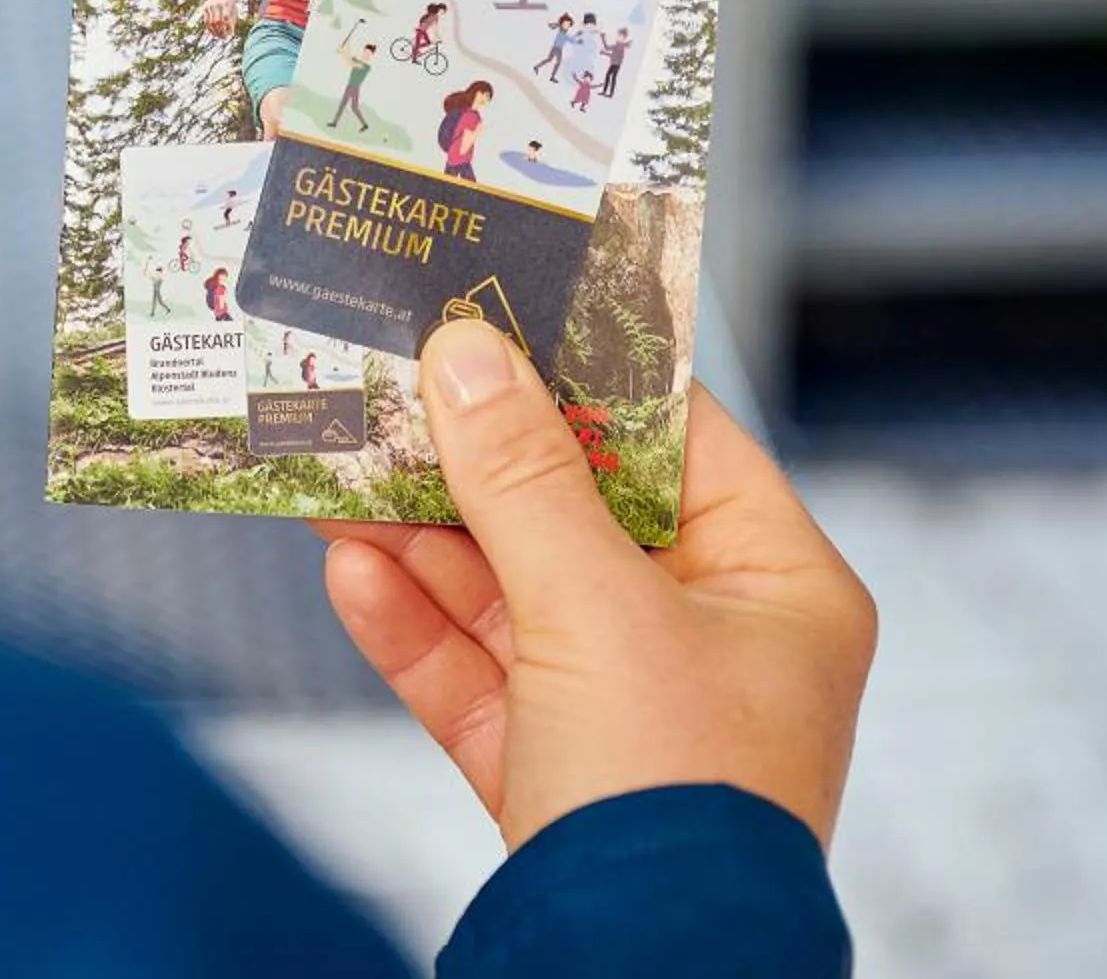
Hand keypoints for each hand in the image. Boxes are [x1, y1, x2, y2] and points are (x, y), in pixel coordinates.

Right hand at [201, 0, 239, 38]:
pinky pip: (206, 22)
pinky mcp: (204, 8)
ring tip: (219, 37)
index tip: (230, 33)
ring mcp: (209, 6)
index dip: (227, 27)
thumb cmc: (230, 4)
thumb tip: (230, 34)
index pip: (225, 17)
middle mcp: (217, 4)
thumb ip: (233, 21)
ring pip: (210, 23)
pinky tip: (214, 33)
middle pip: (217, 21)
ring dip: (215, 32)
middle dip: (220, 31)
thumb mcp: (234, 10)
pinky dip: (210, 29)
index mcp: (226, 3)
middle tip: (224, 37)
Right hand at [314, 323, 874, 849]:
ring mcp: (629, 710)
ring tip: (330, 471)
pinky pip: (476, 677)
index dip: (579, 371)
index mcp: (776, 587)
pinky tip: (348, 572)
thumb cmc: (671, 797)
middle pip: (575, 513)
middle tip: (381, 388)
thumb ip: (521, 477)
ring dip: (417, 537)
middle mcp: (711, 641)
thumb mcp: (593, 608)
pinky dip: (411, 626)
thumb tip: (467, 352)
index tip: (490, 310)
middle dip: (468, 461)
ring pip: (507, 594)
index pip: (675, 440)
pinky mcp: (553, 773)